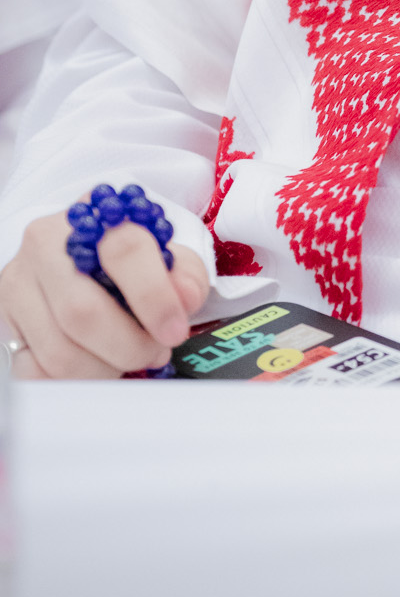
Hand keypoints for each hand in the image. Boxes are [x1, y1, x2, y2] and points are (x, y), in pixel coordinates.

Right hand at [0, 214, 207, 378]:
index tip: (174, 329)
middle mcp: (46, 243)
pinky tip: (96, 364)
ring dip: (105, 369)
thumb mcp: (166, 253)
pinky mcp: (4, 321)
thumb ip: (185, 276)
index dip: (155, 298)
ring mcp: (18, 283)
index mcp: (95, 216)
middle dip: (129, 346)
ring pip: (59, 352)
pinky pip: (35, 373)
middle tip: (154, 351)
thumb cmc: (128, 257)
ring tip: (127, 357)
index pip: (125, 250)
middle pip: (83, 312)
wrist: (81, 254)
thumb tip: (185, 301)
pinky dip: (74, 381)